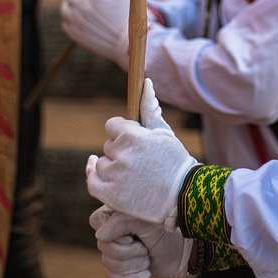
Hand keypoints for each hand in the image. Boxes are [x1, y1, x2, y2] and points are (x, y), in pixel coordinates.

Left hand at [60, 0, 132, 65]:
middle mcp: (83, 8)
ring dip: (72, 7)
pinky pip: (66, 23)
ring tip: (82, 10)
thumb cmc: (130, 17)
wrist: (129, 44)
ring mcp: (78, 22)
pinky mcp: (76, 35)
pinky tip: (81, 22)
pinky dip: (71, 21)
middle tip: (91, 0)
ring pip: (65, 8)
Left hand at [86, 79, 198, 228]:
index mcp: (133, 135)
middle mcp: (122, 154)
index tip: (129, 142)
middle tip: (137, 162)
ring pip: (101, 164)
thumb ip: (150, 109)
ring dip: (111, 168)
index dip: (120, 133)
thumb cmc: (175, 161)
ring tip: (130, 175)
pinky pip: (93, 183)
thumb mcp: (163, 132)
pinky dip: (96, 179)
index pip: (112, 126)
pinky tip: (106, 179)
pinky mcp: (111, 196)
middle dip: (119, 151)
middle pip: (108, 146)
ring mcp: (116, 175)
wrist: (184, 195)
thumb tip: (146, 82)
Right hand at [90, 206, 193, 277]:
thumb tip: (100, 236)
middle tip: (145, 247)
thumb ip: (122, 222)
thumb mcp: (146, 221)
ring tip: (147, 258)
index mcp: (116, 214)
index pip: (96, 220)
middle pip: (103, 246)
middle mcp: (113, 233)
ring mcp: (115, 251)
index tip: (132, 235)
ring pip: (108, 263)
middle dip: (128, 252)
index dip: (112, 231)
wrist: (180, 253)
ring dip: (134, 264)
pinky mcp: (119, 269)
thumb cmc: (165, 231)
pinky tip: (145, 273)